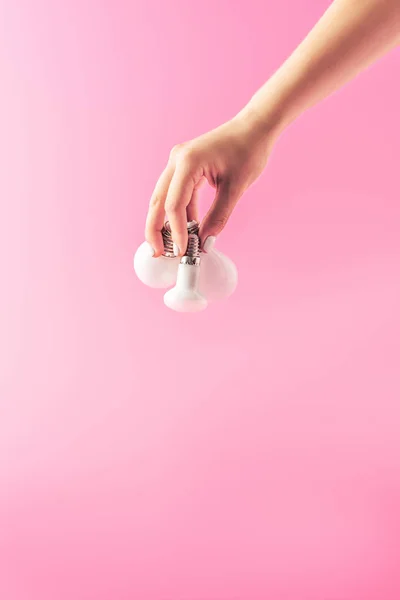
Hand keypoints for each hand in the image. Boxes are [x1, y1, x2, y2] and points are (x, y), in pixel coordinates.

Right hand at [145, 113, 277, 256]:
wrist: (254, 127)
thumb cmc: (248, 150)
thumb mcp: (236, 188)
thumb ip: (219, 216)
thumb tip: (206, 241)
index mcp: (188, 162)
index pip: (174, 204)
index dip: (176, 231)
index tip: (182, 251)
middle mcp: (177, 160)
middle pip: (157, 201)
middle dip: (156, 230)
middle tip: (158, 253)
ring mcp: (178, 162)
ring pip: (163, 198)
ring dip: (165, 222)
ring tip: (171, 246)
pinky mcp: (184, 166)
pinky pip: (176, 193)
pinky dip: (179, 212)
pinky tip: (186, 229)